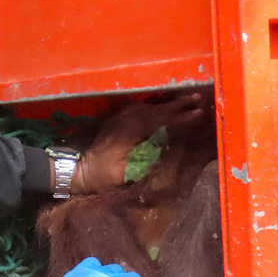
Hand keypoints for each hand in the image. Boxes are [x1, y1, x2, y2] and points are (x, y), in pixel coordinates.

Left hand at [72, 93, 206, 194]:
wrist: (78, 169)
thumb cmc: (102, 176)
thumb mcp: (125, 173)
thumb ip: (146, 160)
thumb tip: (168, 147)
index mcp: (130, 131)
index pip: (161, 121)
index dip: (180, 118)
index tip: (198, 114)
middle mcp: (126, 120)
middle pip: (157, 110)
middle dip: (179, 105)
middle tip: (199, 99)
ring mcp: (121, 118)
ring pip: (150, 107)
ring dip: (169, 103)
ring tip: (188, 99)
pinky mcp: (117, 120)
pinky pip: (141, 108)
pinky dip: (155, 106)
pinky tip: (164, 105)